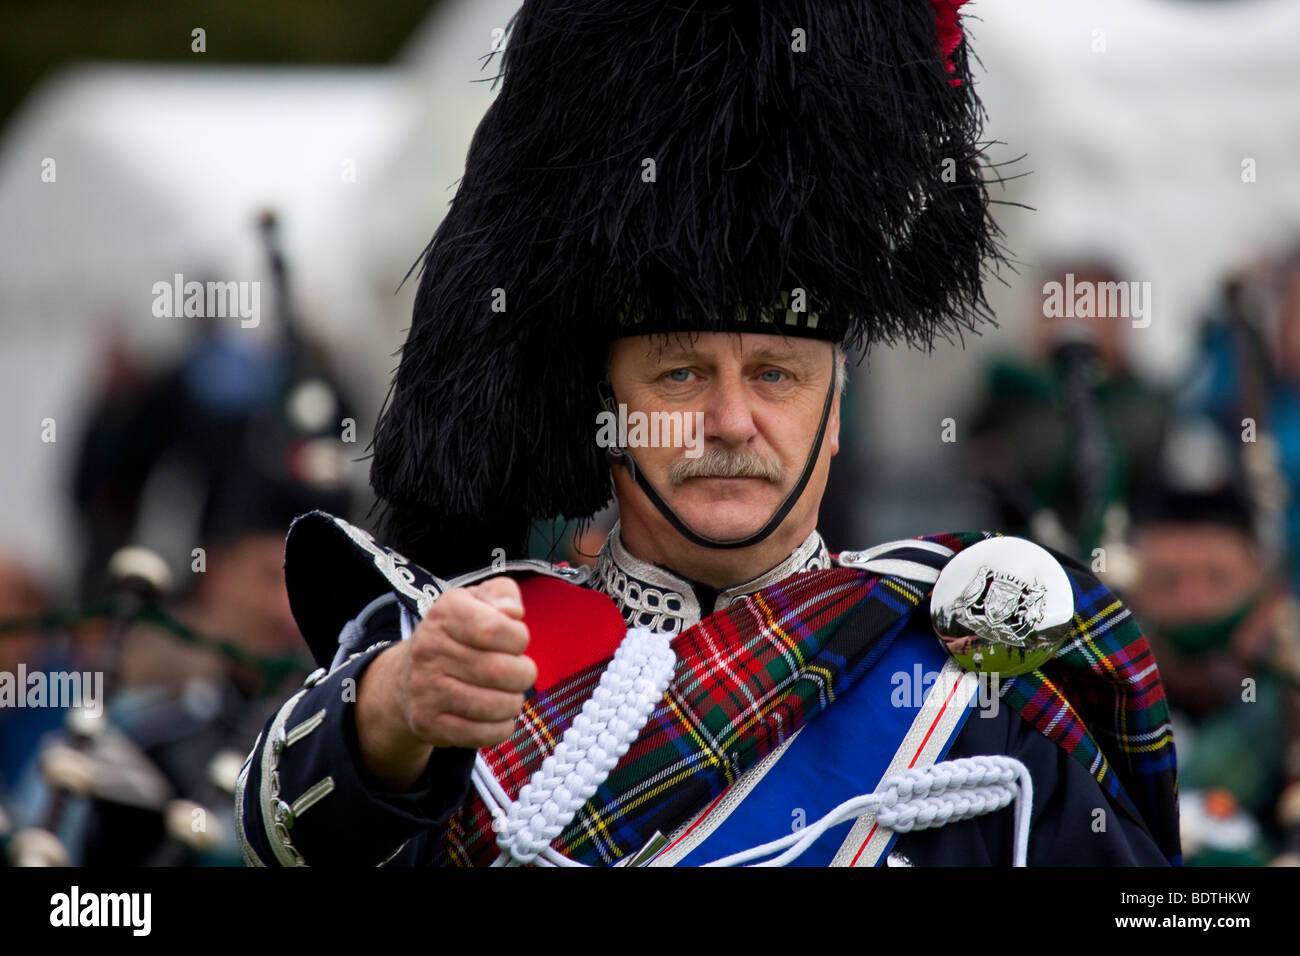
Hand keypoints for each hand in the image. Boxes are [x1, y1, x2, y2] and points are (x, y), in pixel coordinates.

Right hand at [356, 577, 535, 788]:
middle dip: (524, 673)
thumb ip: (502, 593)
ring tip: (508, 693)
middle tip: (520, 672)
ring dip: (514, 702)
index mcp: (444, 613)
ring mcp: (425, 689)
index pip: (496, 629)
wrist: (408, 677)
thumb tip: (513, 612)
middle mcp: (428, 650)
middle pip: (500, 670)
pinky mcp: (427, 724)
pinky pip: (484, 734)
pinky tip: (495, 715)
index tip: (516, 641)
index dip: (519, 638)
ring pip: (496, 705)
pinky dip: (502, 727)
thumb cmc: (458, 634)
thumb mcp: (477, 601)